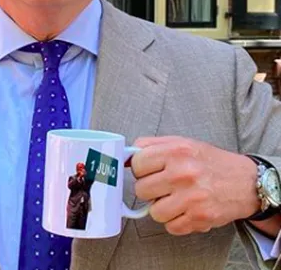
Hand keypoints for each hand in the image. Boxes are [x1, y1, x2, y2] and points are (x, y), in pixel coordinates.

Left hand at [131, 136, 259, 235]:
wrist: (244, 181)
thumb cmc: (207, 161)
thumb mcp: (180, 143)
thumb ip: (150, 146)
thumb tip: (125, 158)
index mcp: (176, 151)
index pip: (137, 163)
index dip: (140, 168)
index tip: (148, 170)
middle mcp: (183, 173)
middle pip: (141, 189)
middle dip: (150, 188)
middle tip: (163, 184)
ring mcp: (192, 198)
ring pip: (154, 212)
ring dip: (161, 207)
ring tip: (175, 197)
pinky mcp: (200, 218)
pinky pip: (170, 227)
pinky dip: (175, 221)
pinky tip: (185, 208)